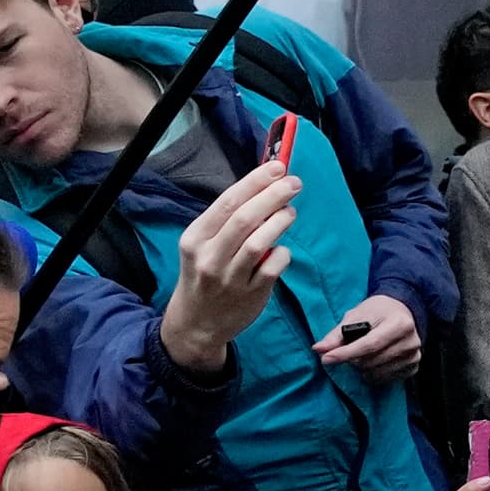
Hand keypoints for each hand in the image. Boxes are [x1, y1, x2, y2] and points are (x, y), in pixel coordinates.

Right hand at [159, 161, 299, 376]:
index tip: (277, 167)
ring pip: (258, 243)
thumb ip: (228, 220)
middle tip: (294, 183)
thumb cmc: (204, 274)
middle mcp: (209, 257)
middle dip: (272, 196)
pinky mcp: (250, 295)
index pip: (227, 202)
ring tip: (291, 212)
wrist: (197, 323)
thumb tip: (264, 186)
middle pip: (244, 219)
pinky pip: (272, 267)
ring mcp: (229, 278)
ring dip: (280, 222)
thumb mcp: (203, 245)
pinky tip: (282, 249)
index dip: (255, 182)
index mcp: (195, 238)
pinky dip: (282, 253)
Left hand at [316, 292, 424, 380]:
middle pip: (372, 361)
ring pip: (377, 372)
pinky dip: (373, 374)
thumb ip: (337, 334)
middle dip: (351, 360)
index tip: (326, 358)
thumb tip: (319, 349)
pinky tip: (371, 362)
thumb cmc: (378, 311)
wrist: (402, 311)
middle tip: (345, 351)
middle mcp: (411, 341)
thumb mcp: (357, 315)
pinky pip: (386, 378)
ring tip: (359, 355)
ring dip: (361, 368)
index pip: (370, 344)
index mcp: (399, 323)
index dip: (346, 353)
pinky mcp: (414, 366)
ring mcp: (414, 355)